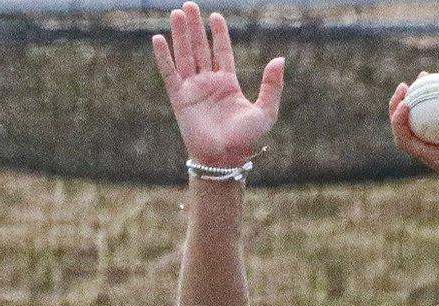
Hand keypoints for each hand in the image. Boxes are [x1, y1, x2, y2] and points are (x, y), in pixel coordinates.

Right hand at [153, 3, 283, 168]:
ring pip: (184, 54)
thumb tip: (279, 59)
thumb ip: (272, 85)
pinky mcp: (179, 98)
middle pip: (200, 48)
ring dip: (181, 34)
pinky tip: (159, 38)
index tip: (216, 15)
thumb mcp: (266, 111)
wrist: (225, 158)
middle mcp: (209, 83)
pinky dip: (163, 56)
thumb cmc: (246, 140)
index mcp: (228, 84)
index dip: (219, 34)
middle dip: (195, 27)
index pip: (222, 52)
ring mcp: (193, 89)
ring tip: (177, 13)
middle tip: (190, 4)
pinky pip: (169, 72)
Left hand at [389, 80, 438, 208]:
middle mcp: (431, 148)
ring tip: (424, 74)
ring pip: (422, 117)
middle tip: (405, 85)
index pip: (404, 139)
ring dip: (419, 96)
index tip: (406, 102)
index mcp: (430, 156)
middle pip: (406, 127)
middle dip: (399, 106)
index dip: (398, 121)